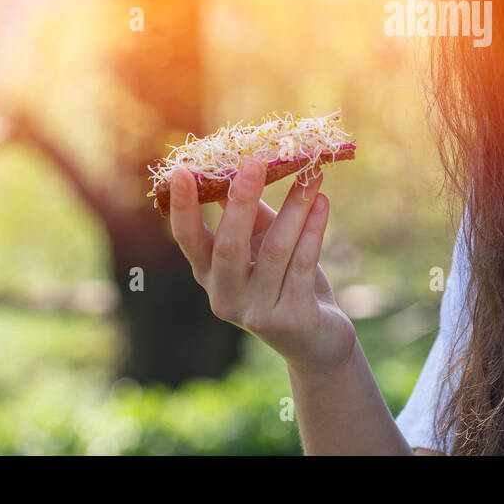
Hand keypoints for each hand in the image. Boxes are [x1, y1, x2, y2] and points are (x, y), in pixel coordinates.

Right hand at [168, 160, 357, 375]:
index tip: (181, 171)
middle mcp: (225, 297)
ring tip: (311, 175)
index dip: (183, 208)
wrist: (317, 340)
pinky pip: (304, 264)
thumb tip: (242, 163)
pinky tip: (322, 203)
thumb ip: (250, 214)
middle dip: (240, 202)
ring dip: (295, 208)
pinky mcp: (291, 318)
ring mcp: (257, 312)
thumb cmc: (285, 280)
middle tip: (253, 163)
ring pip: (276, 251)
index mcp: (209, 276)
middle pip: (228, 246)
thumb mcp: (262, 245)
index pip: (188, 240)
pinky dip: (314, 230)